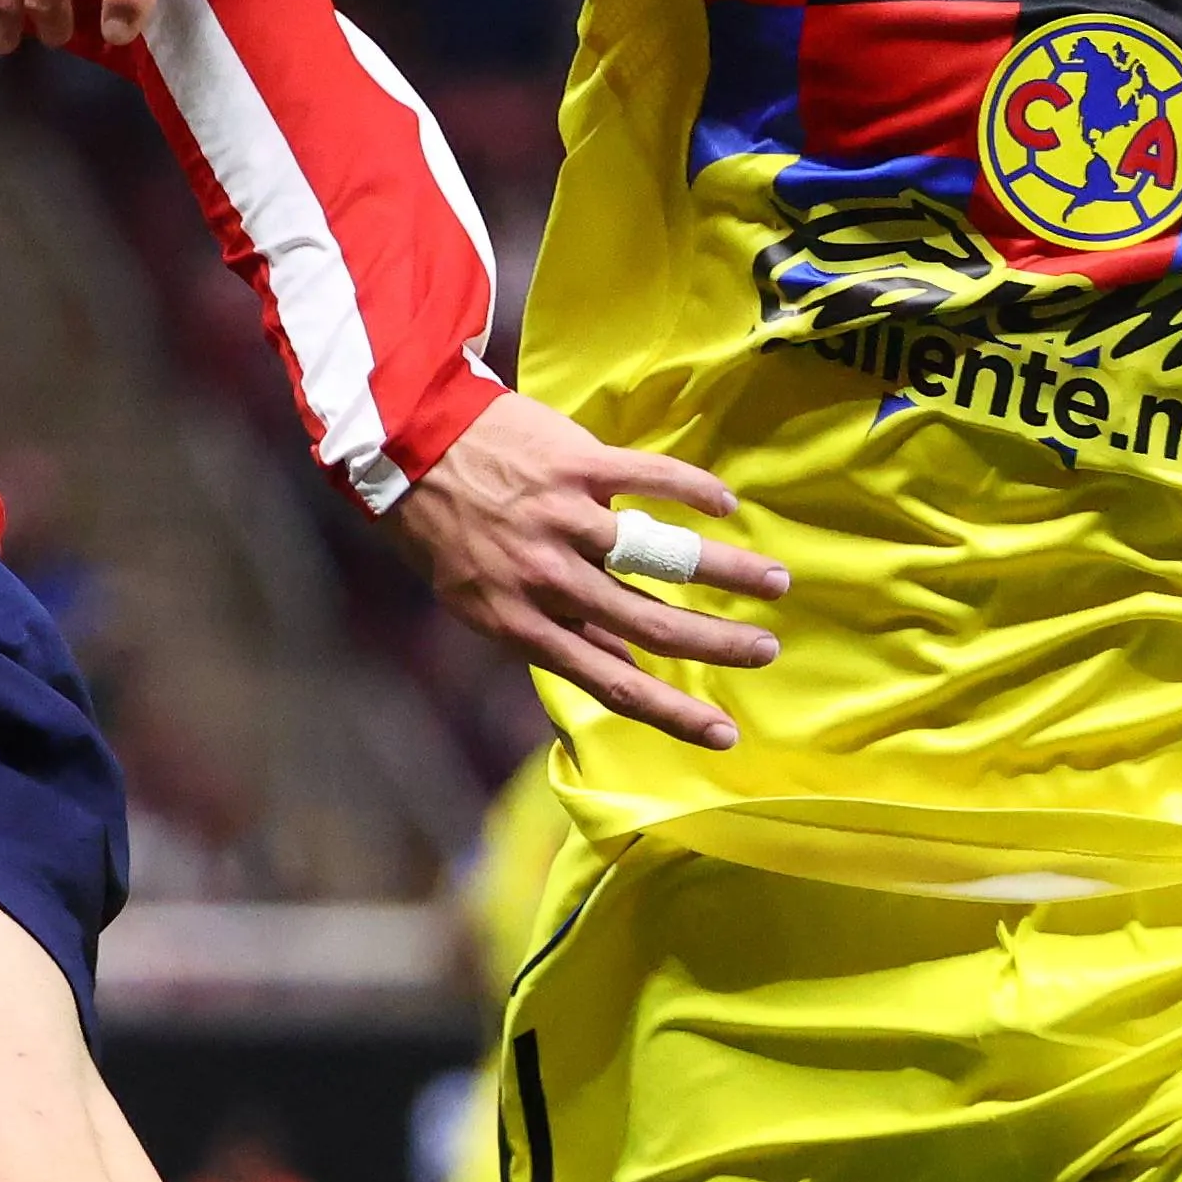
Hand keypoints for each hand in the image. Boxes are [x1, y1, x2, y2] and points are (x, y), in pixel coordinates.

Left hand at [377, 390, 788, 751]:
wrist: (407, 446)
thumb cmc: (445, 532)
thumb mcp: (482, 604)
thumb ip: (552, 634)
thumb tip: (620, 665)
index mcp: (522, 625)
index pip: (610, 682)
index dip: (671, 713)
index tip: (723, 735)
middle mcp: (548, 579)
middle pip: (652, 625)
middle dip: (719, 644)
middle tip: (767, 651)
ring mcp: (566, 520)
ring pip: (663, 556)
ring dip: (728, 572)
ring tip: (775, 583)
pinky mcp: (578, 464)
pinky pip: (652, 480)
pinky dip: (695, 493)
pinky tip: (725, 507)